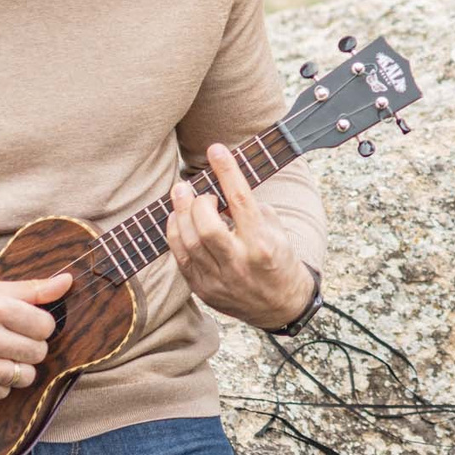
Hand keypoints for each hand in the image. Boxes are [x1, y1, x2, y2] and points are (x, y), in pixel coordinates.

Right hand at [0, 270, 66, 399]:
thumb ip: (32, 289)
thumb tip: (68, 282)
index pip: (46, 326)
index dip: (41, 326)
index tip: (29, 325)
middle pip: (37, 352)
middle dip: (31, 348)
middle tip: (14, 341)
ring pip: (23, 376)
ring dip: (18, 368)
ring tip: (2, 356)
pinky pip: (0, 393)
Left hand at [169, 145, 312, 329]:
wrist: (279, 305)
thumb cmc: (278, 258)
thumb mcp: (276, 230)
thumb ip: (250, 210)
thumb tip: (223, 189)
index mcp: (262, 243)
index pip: (240, 201)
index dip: (227, 171)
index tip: (216, 150)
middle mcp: (239, 262)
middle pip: (207, 227)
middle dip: (195, 201)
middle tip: (193, 187)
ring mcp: (219, 279)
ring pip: (189, 242)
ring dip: (180, 213)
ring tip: (180, 195)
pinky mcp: (204, 289)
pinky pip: (181, 258)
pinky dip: (175, 234)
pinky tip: (177, 219)